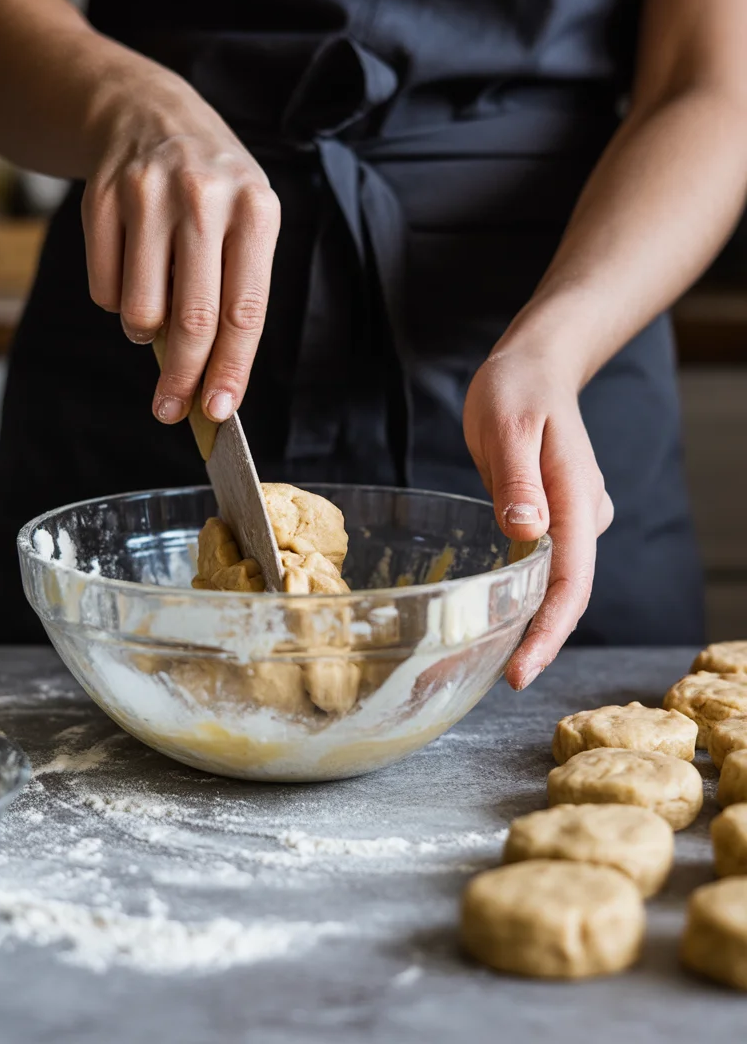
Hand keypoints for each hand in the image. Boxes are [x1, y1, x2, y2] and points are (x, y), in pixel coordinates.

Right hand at [81, 70, 280, 423]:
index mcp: (255, 210)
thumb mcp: (245, 224)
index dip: (230, 369)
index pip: (245, 311)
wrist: (148, 113)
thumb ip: (234, 293)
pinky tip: (131, 272)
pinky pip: (104, 289)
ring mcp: (148, 195)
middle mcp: (204, 198)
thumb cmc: (212, 190)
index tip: (218, 411)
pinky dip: (117, 302)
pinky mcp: (101, 199)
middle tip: (170, 410)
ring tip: (156, 312)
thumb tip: (209, 378)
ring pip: (141, 310)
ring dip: (146, 333)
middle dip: (182, 379)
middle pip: (193, 319)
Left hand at [463, 349, 613, 689]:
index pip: (572, 581)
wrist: (534, 366)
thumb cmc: (519, 388)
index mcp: (578, 500)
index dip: (548, 631)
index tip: (521, 671)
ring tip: (466, 660)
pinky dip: (512, 597)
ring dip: (519, 625)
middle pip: (564, 596)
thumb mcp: (510, 425)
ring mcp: (567, 522)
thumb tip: (527, 531)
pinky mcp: (546, 520)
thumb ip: (517, 480)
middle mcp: (581, 519)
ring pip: (549, 587)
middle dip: (530, 642)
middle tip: (479, 680)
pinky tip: (482, 621)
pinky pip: (534, 568)